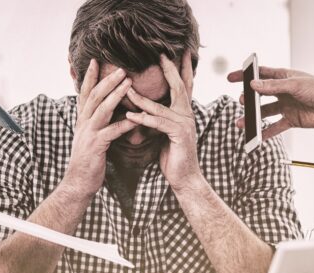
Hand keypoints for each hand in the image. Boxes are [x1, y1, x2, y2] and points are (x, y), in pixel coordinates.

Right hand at [64, 59, 138, 195]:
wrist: (78, 183)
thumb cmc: (88, 161)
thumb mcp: (89, 137)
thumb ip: (96, 123)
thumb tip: (105, 111)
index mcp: (82, 120)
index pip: (85, 93)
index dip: (90, 77)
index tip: (95, 61)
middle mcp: (83, 123)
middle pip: (94, 96)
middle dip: (107, 80)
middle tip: (121, 67)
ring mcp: (88, 134)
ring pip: (102, 109)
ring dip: (115, 94)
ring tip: (128, 83)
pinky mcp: (96, 146)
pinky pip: (112, 132)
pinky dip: (125, 124)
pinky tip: (137, 118)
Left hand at [125, 53, 201, 191]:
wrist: (184, 178)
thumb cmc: (173, 156)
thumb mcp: (165, 133)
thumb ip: (159, 118)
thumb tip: (146, 108)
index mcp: (184, 113)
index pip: (183, 86)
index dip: (180, 69)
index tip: (177, 53)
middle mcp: (187, 115)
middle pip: (179, 87)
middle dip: (170, 70)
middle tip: (161, 55)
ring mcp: (185, 124)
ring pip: (161, 106)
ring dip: (141, 98)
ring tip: (126, 88)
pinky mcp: (179, 135)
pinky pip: (158, 123)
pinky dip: (143, 119)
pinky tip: (130, 116)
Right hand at [227, 67, 313, 139]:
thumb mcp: (295, 85)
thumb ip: (273, 86)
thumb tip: (253, 85)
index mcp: (283, 78)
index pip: (260, 75)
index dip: (245, 76)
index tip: (230, 78)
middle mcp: (282, 92)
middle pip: (259, 95)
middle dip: (248, 99)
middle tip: (241, 102)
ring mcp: (286, 106)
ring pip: (264, 113)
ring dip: (253, 118)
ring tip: (241, 123)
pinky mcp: (291, 120)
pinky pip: (275, 127)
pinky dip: (265, 132)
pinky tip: (256, 137)